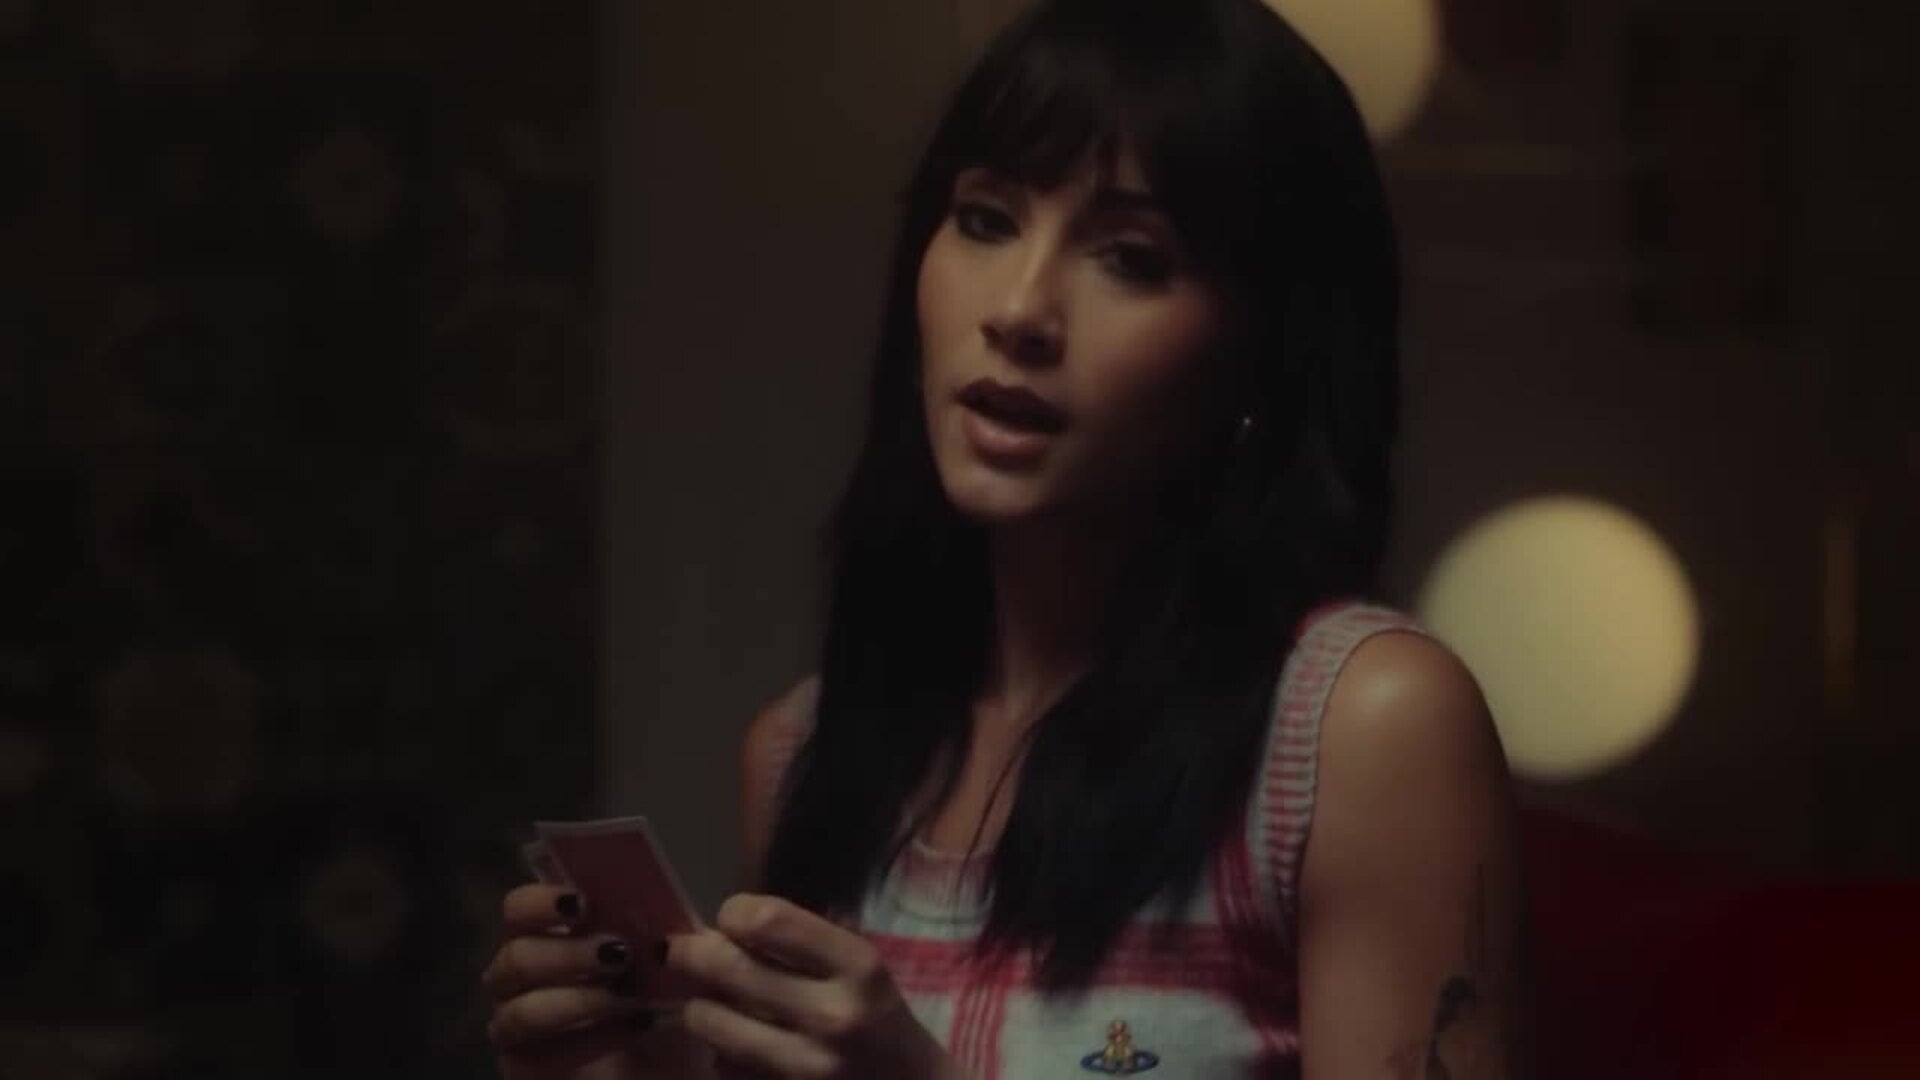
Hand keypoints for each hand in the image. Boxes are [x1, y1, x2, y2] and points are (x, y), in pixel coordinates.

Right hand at [484, 883, 707, 1078]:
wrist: (673, 1065)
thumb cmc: (664, 1000)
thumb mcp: (672, 959)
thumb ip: (661, 928)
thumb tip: (663, 909)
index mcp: (547, 937)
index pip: (517, 910)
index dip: (539, 902)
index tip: (582, 903)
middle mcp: (520, 981)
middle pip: (514, 958)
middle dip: (567, 953)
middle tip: (619, 953)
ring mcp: (516, 1028)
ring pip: (520, 1011)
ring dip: (576, 999)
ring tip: (626, 997)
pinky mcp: (525, 1068)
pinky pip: (542, 1056)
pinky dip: (590, 1040)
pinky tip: (632, 1028)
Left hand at [666, 894, 965, 1078]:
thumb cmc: (879, 1020)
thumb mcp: (859, 968)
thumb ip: (799, 944)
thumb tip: (717, 930)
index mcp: (858, 967)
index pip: (769, 920)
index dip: (734, 913)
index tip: (729, 920)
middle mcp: (831, 1016)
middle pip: (727, 968)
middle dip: (692, 954)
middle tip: (681, 952)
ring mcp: (805, 1069)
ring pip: (710, 1022)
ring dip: (702, 1007)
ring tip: (712, 1004)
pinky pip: (721, 1068)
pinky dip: (719, 1055)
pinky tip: (738, 1050)